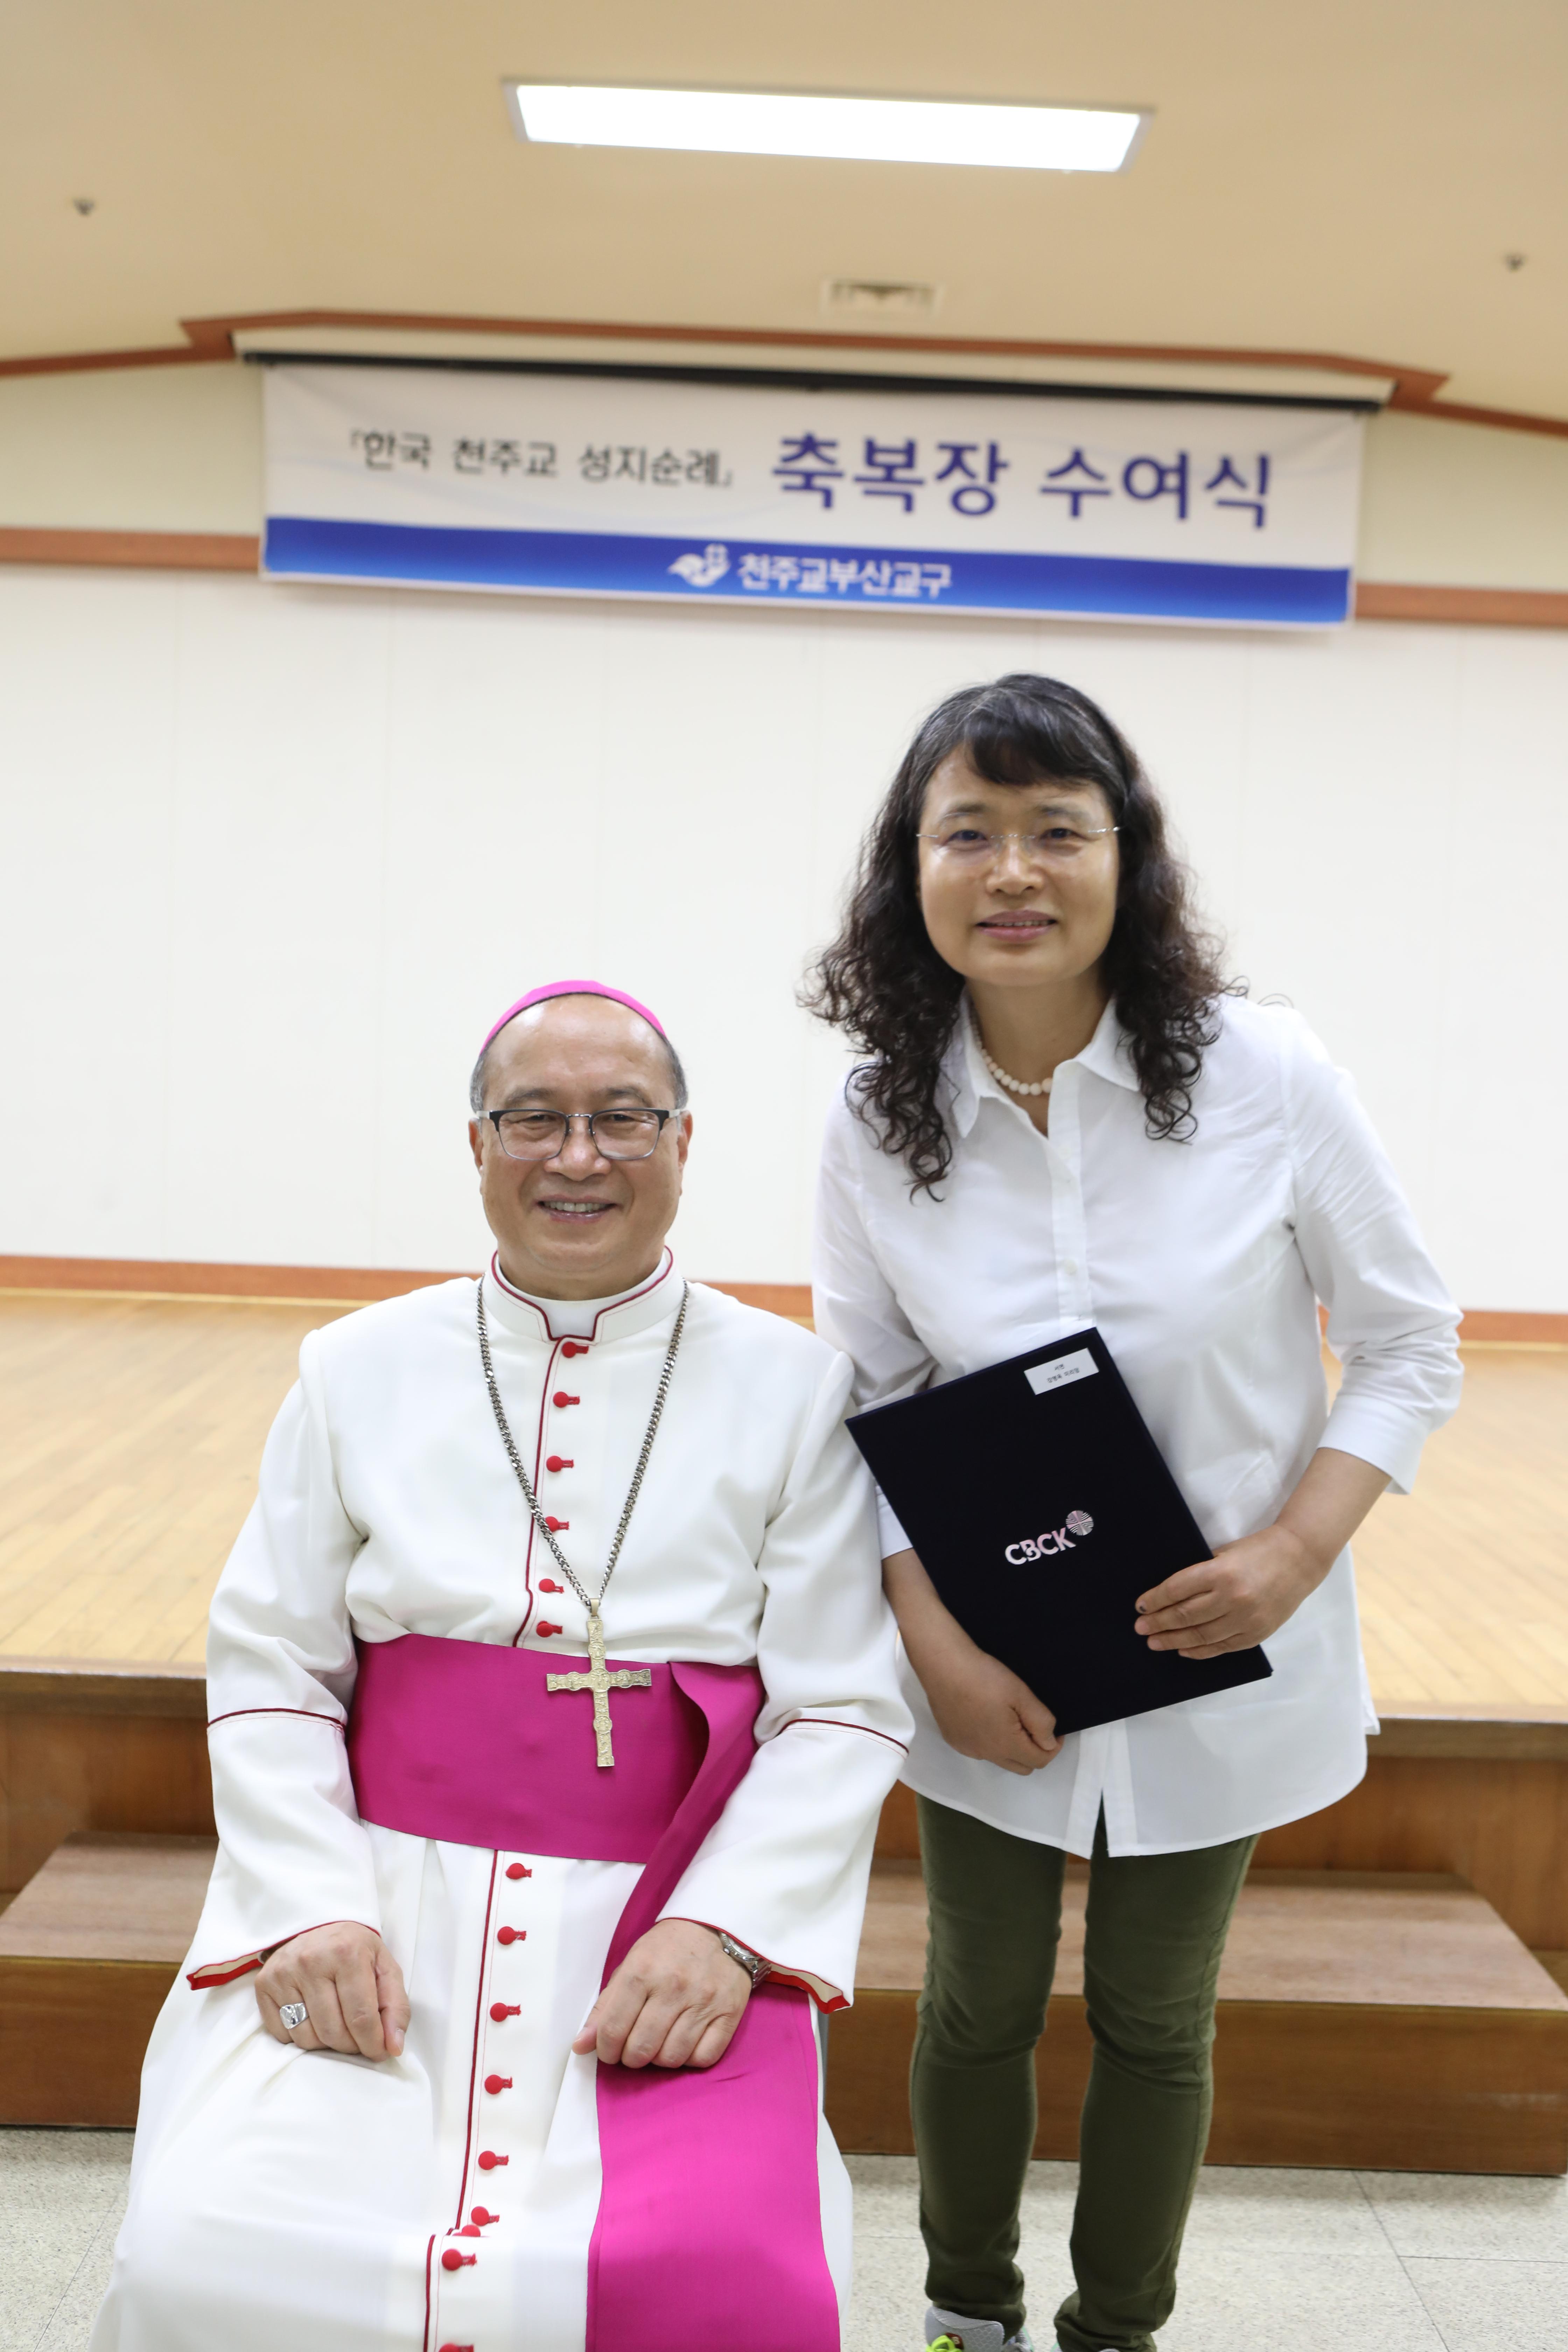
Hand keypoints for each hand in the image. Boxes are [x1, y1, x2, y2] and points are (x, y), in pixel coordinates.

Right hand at [256, 1921, 408, 2060]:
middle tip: (358, 2038)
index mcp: (347, 1953)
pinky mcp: (264, 1985)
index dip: (372, 2044)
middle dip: (350, 2045)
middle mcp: (311, 1961)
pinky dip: (300, 2036)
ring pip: (306, 2038)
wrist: (318, 1925)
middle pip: (332, 2032)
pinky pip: (282, 2035)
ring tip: (336, 2024)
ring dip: (325, 2043)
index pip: (360, 2017)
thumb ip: (396, 2007)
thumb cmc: (355, 1950)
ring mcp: (283, 1973)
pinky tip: (312, 2017)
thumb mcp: (385, 1968)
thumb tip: (394, 2047)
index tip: (379, 2053)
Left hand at [572, 1919, 750, 2070]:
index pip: (613, 2030)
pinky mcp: (729, 2013)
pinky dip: (689, 2059)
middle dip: (630, 2057)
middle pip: (641, 2049)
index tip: (609, 2049)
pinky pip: (703, 2058)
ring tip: (659, 2042)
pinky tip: (684, 2043)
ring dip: (659, 2059)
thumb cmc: (668, 1949)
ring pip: (671, 2058)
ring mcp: (704, 2001)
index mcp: (642, 1970)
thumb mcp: (631, 1965)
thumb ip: (605, 2007)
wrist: (718, 1927)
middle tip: (633, 2047)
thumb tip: (580, 2046)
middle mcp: (673, 1987)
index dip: (605, 2050)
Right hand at [917, 1639, 1062, 1773]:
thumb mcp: (1021, 1694)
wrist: (944, 1665)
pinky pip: (980, 1750)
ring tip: (1008, 1718)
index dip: (1052, 1747)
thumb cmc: (984, 1677)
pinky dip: (990, 1741)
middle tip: (1033, 1724)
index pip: (1039, 1762)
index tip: (1053, 1729)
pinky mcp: (953, 1740)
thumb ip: (1041, 1722)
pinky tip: (984, 1716)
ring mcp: (967, 1749)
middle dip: (1034, 1752)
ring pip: (1000, 1760)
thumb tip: (1049, 1743)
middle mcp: (986, 1755)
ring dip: (1011, 1748)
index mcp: (1006, 1745)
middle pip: (1021, 1767)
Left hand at [1135, 1524, 1321, 1658]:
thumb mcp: (1224, 1553)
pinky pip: (1222, 1647)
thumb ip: (1200, 1573)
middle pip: (1185, 1615)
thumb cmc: (1257, 1551)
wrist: (1299, 1559)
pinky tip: (1183, 1650)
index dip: (1154, 1600)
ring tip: (1154, 1642)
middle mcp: (1232, 1598)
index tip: (1139, 1605)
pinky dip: (1200, 1650)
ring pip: (1201, 1636)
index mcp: (1221, 1572)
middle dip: (1158, 1622)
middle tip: (1140, 1627)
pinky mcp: (1257, 1634)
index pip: (1176, 1590)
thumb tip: (1168, 1594)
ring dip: (1173, 1640)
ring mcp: (1246, 1619)